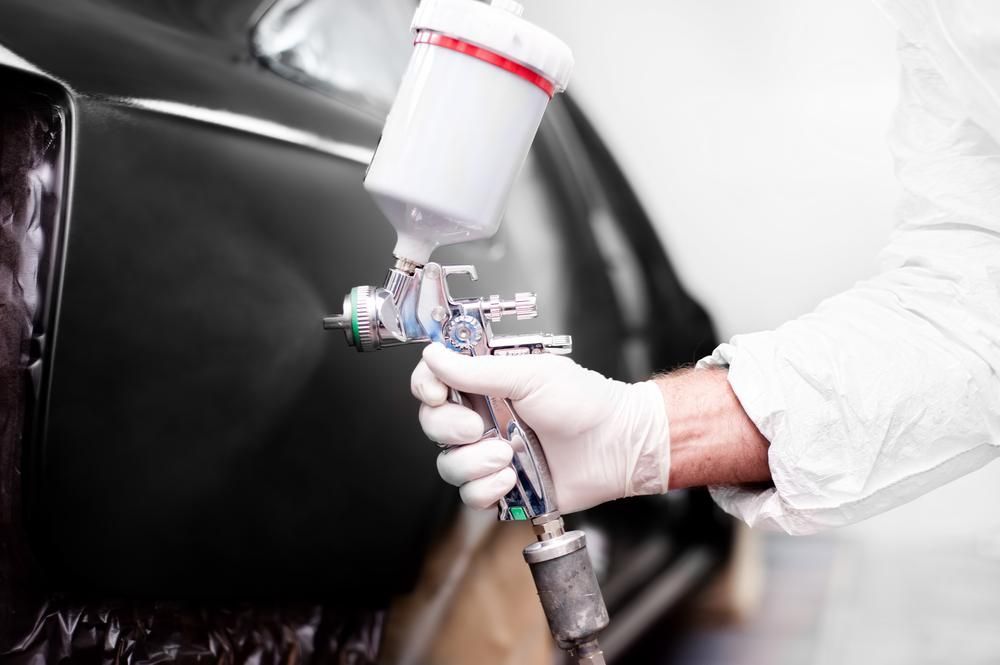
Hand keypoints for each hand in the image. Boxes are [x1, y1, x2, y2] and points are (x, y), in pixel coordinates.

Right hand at [410, 343, 670, 513]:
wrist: (615, 445)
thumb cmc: (584, 402)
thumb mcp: (529, 375)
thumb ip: (475, 370)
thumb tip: (434, 355)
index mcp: (485, 385)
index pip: (433, 382)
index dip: (425, 388)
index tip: (436, 393)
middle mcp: (482, 419)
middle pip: (432, 425)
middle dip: (450, 428)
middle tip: (478, 427)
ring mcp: (489, 454)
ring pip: (448, 464)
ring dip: (473, 462)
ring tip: (507, 456)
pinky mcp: (501, 487)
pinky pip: (470, 495)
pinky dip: (486, 489)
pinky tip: (511, 479)